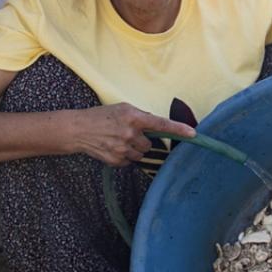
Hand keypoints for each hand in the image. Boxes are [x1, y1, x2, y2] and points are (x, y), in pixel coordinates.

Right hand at [70, 103, 196, 166]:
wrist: (78, 130)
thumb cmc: (101, 116)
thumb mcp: (122, 109)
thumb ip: (140, 116)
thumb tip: (155, 125)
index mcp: (133, 117)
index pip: (161, 124)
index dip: (178, 130)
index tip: (193, 134)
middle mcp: (130, 133)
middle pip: (149, 144)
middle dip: (142, 140)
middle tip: (127, 134)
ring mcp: (123, 148)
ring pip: (140, 154)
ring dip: (133, 149)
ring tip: (118, 141)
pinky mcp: (116, 160)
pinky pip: (129, 162)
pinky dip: (124, 157)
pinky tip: (112, 148)